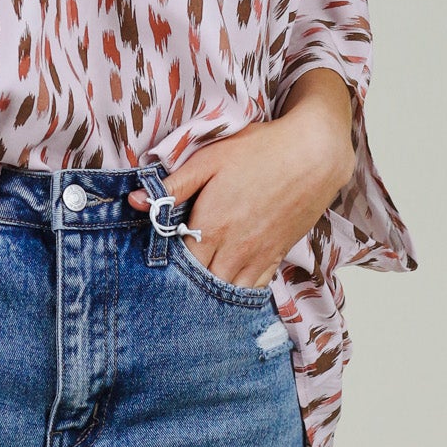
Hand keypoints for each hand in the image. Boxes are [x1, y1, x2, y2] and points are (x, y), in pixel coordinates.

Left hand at [128, 96, 353, 288]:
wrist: (313, 155)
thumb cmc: (259, 150)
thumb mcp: (209, 159)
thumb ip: (172, 186)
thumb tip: (133, 201)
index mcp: (211, 227)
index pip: (178, 265)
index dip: (165, 267)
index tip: (154, 264)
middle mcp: (233, 250)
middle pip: (201, 285)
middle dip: (185, 286)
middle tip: (171, 283)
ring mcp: (257, 257)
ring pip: (227, 294)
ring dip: (210, 295)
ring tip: (195, 294)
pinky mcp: (277, 257)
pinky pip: (254, 290)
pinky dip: (238, 296)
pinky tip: (227, 293)